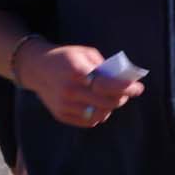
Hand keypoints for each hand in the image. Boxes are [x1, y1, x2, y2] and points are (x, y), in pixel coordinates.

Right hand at [15, 40, 142, 127]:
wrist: (36, 68)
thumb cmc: (65, 58)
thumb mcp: (85, 53)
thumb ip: (104, 66)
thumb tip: (123, 80)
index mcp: (76, 71)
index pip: (107, 85)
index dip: (126, 88)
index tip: (138, 88)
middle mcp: (69, 90)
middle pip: (106, 102)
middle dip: (122, 98)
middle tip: (128, 93)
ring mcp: (64, 105)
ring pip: (99, 114)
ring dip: (111, 108)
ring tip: (113, 99)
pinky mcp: (61, 115)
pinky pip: (88, 121)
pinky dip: (99, 115)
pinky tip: (100, 106)